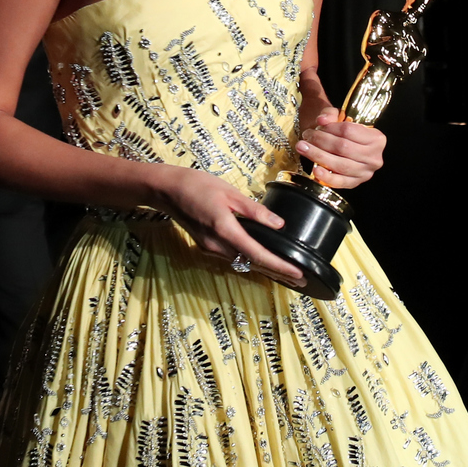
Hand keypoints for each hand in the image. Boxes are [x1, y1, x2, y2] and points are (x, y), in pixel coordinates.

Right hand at [153, 167, 302, 286]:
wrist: (166, 189)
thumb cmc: (196, 185)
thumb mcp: (230, 193)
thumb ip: (255, 211)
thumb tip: (278, 224)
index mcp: (225, 230)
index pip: (258, 255)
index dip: (280, 267)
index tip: (298, 274)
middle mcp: (217, 245)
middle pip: (252, 264)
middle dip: (277, 273)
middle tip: (300, 281)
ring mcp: (210, 248)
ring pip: (242, 263)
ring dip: (264, 269)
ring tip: (286, 273)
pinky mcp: (206, 246)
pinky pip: (233, 258)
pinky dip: (250, 261)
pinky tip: (261, 260)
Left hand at [294, 111, 384, 188]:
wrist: (346, 147)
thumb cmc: (344, 132)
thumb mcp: (340, 117)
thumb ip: (330, 114)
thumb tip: (322, 119)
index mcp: (376, 138)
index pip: (349, 130)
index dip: (330, 127)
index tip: (317, 126)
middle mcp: (374, 157)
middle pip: (343, 147)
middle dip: (321, 141)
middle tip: (307, 136)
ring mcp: (365, 172)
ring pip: (340, 164)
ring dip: (318, 156)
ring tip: (303, 148)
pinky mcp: (355, 183)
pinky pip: (340, 182)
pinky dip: (326, 176)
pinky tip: (315, 169)